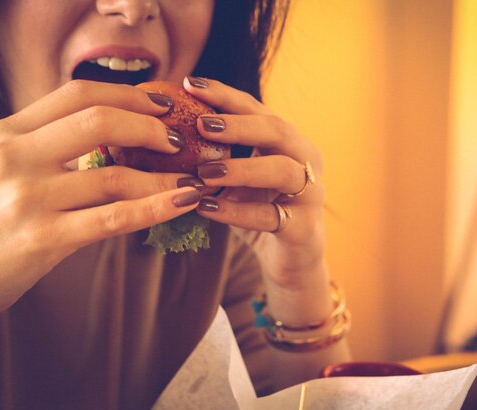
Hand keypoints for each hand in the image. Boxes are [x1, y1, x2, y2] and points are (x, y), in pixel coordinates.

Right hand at [0, 80, 200, 328]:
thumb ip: (42, 148)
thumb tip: (105, 136)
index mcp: (7, 134)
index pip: (77, 94)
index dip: (127, 94)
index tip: (160, 104)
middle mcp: (16, 157)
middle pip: (99, 120)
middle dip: (151, 126)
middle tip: (181, 139)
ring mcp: (28, 197)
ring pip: (115, 175)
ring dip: (165, 175)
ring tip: (195, 179)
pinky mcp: (43, 239)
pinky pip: (114, 218)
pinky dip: (156, 207)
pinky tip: (183, 202)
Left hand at [183, 77, 327, 296]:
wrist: (291, 259)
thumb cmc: (261, 211)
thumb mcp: (240, 180)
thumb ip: (219, 157)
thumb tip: (165, 136)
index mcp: (290, 143)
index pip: (258, 110)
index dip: (226, 95)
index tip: (190, 84)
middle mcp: (307, 162)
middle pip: (278, 131)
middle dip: (239, 124)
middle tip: (200, 123)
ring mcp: (311, 195)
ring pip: (283, 171)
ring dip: (242, 168)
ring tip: (205, 171)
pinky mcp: (304, 229)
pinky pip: (271, 217)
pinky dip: (238, 212)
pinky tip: (207, 207)